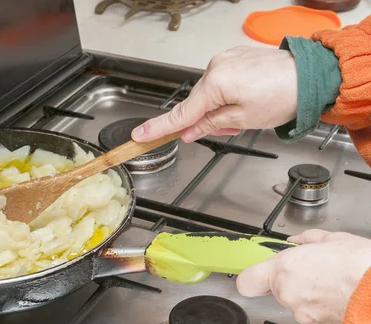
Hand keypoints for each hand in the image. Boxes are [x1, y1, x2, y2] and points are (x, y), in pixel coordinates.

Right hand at [131, 46, 297, 142]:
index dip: (160, 127)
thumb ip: (210, 125)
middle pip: (197, 103)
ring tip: (245, 114)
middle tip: (229, 129)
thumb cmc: (283, 96)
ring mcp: (226, 59)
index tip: (140, 135)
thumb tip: (189, 131)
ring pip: (209, 94)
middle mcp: (217, 66)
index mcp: (216, 82)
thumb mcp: (243, 120)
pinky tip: (246, 100)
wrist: (311, 76)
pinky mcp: (235, 58)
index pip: (182, 113)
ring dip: (219, 108)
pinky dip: (226, 95)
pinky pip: (221, 82)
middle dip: (207, 120)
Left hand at [236, 229, 370, 323]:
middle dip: (293, 281)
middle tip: (316, 271)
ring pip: (299, 304)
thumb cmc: (364, 267)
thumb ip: (308, 240)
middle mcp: (289, 295)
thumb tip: (297, 241)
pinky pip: (316, 317)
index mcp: (285, 270)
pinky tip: (343, 299)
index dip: (252, 276)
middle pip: (279, 290)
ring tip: (336, 284)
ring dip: (312, 295)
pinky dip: (326, 310)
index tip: (258, 272)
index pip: (247, 280)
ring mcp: (305, 316)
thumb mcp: (336, 240)